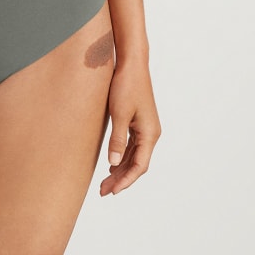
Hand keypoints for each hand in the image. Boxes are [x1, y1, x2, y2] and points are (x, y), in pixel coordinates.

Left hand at [99, 56, 161, 195]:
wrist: (132, 63)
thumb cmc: (126, 85)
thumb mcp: (119, 113)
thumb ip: (117, 139)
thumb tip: (113, 163)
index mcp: (149, 133)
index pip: (139, 166)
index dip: (126, 181)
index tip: (112, 191)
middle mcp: (151, 133)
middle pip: (137, 163)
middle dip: (121, 178)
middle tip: (103, 190)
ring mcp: (145, 127)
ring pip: (134, 155)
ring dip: (120, 168)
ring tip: (105, 181)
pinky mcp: (139, 120)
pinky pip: (132, 145)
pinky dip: (122, 156)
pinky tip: (112, 162)